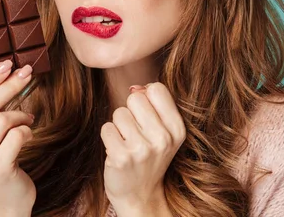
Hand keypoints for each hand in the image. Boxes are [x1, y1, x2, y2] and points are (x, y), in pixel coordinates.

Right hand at [0, 60, 36, 214]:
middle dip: (8, 85)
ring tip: (28, 118)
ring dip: (20, 114)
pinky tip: (28, 135)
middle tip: (27, 73)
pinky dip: (27, 130)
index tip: (7, 64)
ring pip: (1, 119)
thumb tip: (2, 71)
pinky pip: (16, 135)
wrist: (5, 201)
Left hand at [100, 82, 185, 213]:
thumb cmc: (149, 156)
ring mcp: (142, 149)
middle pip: (135, 98)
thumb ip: (154, 105)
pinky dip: (108, 137)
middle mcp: (162, 138)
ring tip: (127, 143)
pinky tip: (118, 151)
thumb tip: (135, 88)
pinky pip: (106, 128)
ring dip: (119, 127)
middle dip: (131, 112)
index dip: (146, 98)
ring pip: (119, 113)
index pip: (156, 89)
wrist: (139, 195)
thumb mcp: (163, 132)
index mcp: (177, 129)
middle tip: (135, 132)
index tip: (147, 116)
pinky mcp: (121, 157)